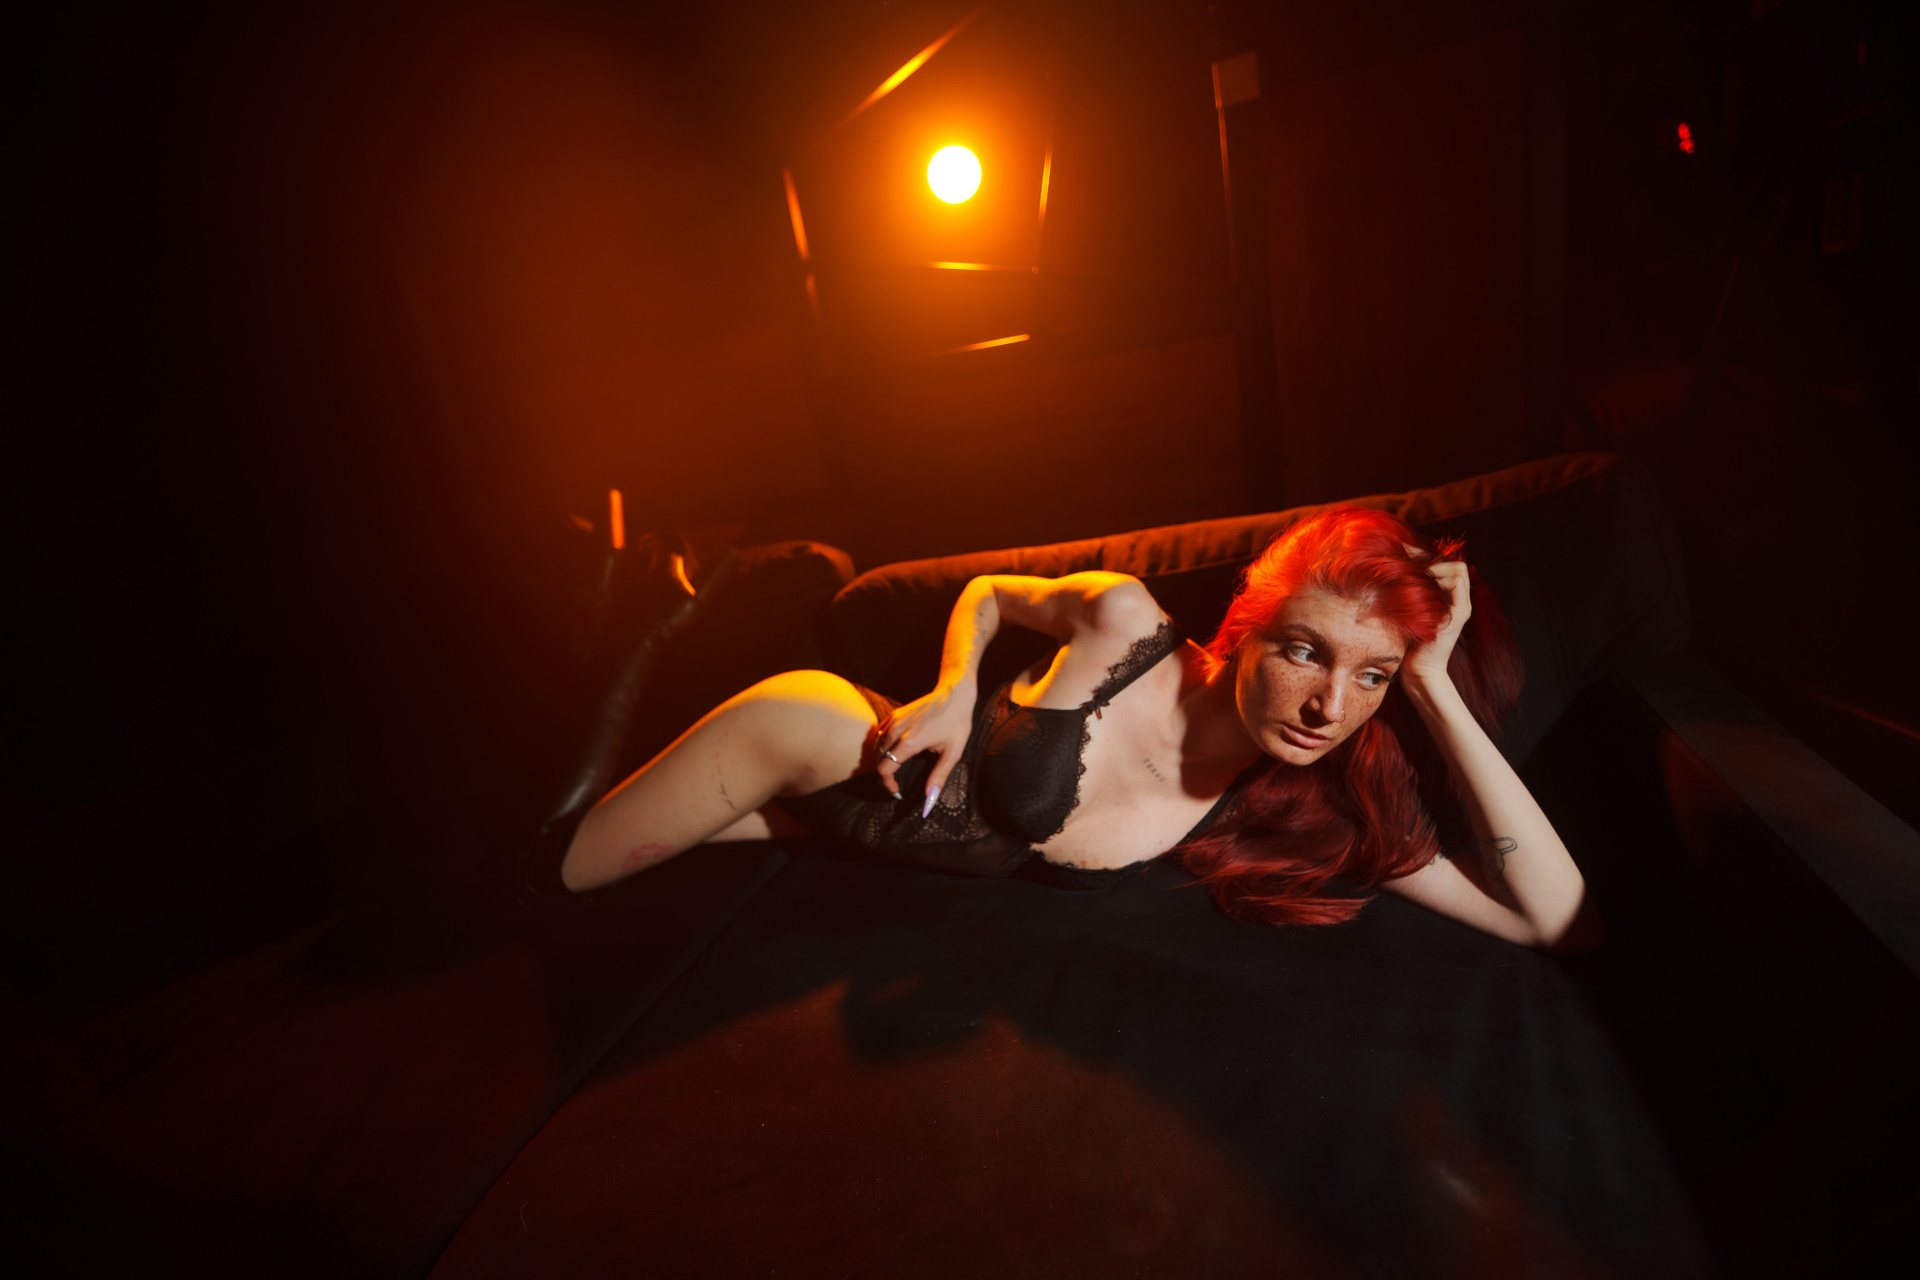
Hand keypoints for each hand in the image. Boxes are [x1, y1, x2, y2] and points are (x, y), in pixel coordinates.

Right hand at [876, 680, 977, 814]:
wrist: (955, 693)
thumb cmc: (957, 722)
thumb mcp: (953, 753)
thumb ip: (938, 777)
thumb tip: (929, 800)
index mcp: (909, 743)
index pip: (884, 769)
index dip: (887, 784)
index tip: (896, 791)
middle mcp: (896, 731)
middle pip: (878, 759)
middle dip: (884, 774)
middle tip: (897, 783)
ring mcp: (894, 720)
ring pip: (876, 746)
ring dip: (882, 759)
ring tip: (896, 768)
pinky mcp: (894, 714)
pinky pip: (879, 733)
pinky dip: (882, 745)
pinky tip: (895, 749)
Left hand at [1404, 559, 1470, 686]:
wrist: (1418, 669)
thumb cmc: (1406, 642)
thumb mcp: (1407, 610)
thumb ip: (1411, 593)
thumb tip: (1396, 567)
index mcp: (1447, 599)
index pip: (1450, 566)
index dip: (1431, 557)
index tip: (1407, 557)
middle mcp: (1458, 601)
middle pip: (1457, 566)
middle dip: (1433, 561)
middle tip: (1409, 564)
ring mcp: (1461, 607)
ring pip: (1458, 571)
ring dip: (1435, 569)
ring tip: (1413, 577)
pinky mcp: (1459, 614)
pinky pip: (1457, 583)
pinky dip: (1439, 578)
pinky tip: (1419, 586)